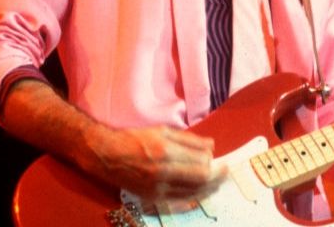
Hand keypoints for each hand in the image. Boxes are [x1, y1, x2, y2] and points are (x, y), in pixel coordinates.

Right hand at [86, 125, 227, 202]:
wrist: (107, 155)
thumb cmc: (134, 139)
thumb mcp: (163, 131)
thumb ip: (189, 140)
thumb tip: (212, 146)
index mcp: (166, 152)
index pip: (201, 164)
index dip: (215, 164)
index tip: (223, 161)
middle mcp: (163, 172)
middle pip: (200, 180)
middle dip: (217, 177)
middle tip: (226, 173)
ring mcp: (157, 188)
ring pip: (192, 193)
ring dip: (209, 188)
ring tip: (218, 183)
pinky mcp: (152, 198)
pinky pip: (179, 201)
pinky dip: (194, 197)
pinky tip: (201, 193)